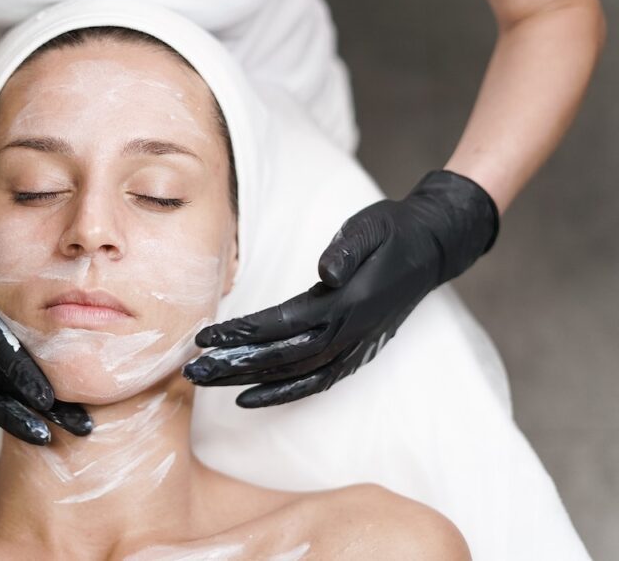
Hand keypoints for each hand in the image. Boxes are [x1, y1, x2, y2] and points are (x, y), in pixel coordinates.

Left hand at [183, 170, 497, 407]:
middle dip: (233, 366)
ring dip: (249, 382)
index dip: (242, 334)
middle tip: (191, 371)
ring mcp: (354, 347)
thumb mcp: (370, 227)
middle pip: (281, 358)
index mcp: (346, 303)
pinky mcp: (357, 352)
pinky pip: (316, 382)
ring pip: (294, 375)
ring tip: (208, 384)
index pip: (282, 324)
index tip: (205, 337)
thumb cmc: (393, 231)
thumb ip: (347, 249)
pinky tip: (251, 396)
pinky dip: (283, 393)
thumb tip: (328, 272)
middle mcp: (348, 333)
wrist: (432, 246)